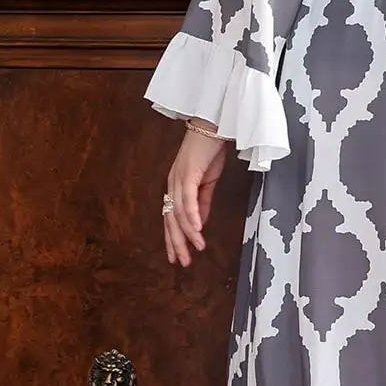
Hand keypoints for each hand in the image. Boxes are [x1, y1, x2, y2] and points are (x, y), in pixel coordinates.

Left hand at [164, 122, 228, 266]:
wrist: (215, 123)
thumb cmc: (210, 148)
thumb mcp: (207, 181)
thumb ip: (202, 202)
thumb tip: (199, 223)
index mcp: (176, 186)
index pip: (171, 217)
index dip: (173, 238)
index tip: (177, 256)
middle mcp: (172, 183)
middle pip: (171, 219)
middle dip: (176, 243)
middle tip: (181, 262)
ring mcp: (179, 178)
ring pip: (179, 212)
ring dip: (187, 233)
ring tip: (195, 249)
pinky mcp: (188, 173)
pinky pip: (188, 199)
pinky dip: (192, 216)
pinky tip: (197, 230)